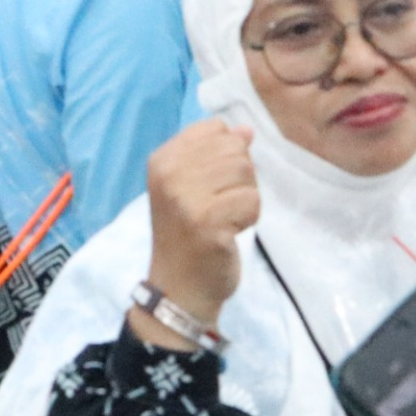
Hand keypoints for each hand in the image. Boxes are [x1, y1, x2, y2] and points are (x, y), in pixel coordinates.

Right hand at [141, 121, 259, 325]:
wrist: (179, 287)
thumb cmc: (188, 234)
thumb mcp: (191, 186)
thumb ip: (216, 154)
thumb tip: (245, 130)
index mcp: (162, 160)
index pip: (215, 128)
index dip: (226, 154)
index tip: (210, 184)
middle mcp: (169, 175)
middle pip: (235, 150)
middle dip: (239, 179)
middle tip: (219, 206)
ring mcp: (186, 199)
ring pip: (246, 173)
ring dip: (245, 198)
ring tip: (224, 218)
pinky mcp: (208, 223)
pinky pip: (252, 201)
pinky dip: (248, 218)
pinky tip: (229, 232)